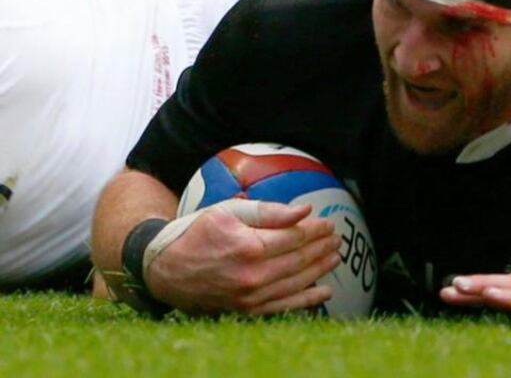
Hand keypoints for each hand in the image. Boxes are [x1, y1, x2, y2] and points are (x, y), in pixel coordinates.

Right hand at [145, 201, 341, 315]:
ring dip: (320, 270)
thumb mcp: (229, 211)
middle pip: (298, 260)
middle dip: (321, 248)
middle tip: (337, 239)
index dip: (315, 230)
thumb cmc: (197, 232)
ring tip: (335, 257)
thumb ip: (268, 211)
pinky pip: (284, 306)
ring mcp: (249, 297)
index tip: (328, 223)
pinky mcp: (246, 310)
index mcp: (248, 247)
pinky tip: (324, 291)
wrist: (165, 268)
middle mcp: (251, 276)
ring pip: (296, 282)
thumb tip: (305, 209)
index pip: (293, 238)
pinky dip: (307, 299)